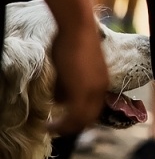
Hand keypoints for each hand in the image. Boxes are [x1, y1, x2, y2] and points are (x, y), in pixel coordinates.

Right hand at [48, 16, 108, 133]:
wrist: (78, 28)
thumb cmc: (72, 43)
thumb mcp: (71, 69)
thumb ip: (67, 86)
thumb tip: (60, 101)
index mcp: (102, 83)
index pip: (94, 109)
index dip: (80, 118)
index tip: (65, 122)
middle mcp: (101, 88)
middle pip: (90, 118)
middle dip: (73, 126)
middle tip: (56, 129)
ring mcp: (94, 90)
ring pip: (82, 120)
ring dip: (65, 127)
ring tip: (50, 129)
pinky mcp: (83, 90)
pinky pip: (74, 116)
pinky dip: (61, 124)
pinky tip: (48, 125)